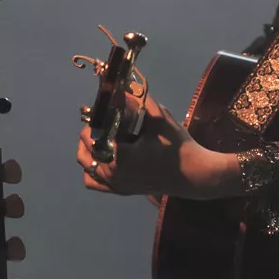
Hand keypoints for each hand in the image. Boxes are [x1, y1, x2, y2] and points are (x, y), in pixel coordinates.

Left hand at [77, 93, 237, 200]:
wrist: (194, 175)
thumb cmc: (178, 147)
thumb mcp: (160, 119)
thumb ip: (139, 101)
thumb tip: (122, 87)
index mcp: (118, 156)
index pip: (90, 135)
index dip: (93, 121)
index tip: (101, 110)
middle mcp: (112, 174)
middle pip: (84, 151)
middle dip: (89, 134)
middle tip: (102, 122)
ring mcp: (115, 186)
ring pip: (86, 168)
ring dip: (88, 152)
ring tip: (102, 139)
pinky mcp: (121, 191)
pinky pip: (95, 183)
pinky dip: (93, 171)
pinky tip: (104, 158)